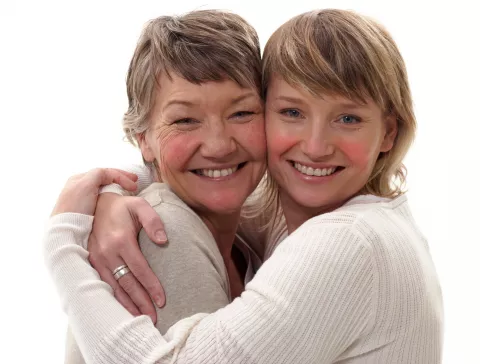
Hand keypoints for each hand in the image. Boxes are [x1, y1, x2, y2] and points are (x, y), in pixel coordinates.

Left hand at [51, 168, 137, 215]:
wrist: (67, 232)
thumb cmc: (74, 208)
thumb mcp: (86, 185)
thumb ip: (100, 175)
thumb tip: (112, 176)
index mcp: (79, 180)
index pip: (105, 172)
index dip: (122, 175)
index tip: (135, 183)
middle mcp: (80, 188)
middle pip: (105, 179)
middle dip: (121, 179)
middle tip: (135, 183)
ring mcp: (84, 200)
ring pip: (105, 189)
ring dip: (118, 188)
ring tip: (130, 192)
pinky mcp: (87, 212)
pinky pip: (103, 200)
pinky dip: (113, 198)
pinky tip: (118, 202)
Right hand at [87, 193, 166, 322]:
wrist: (96, 204)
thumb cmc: (123, 206)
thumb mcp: (140, 206)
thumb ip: (153, 221)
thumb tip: (163, 240)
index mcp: (121, 240)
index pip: (140, 270)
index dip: (152, 286)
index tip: (162, 301)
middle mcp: (107, 252)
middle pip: (127, 283)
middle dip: (141, 302)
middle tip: (154, 318)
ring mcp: (97, 258)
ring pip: (113, 287)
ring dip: (126, 305)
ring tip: (140, 319)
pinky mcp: (91, 262)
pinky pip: (103, 284)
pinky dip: (113, 298)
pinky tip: (121, 309)